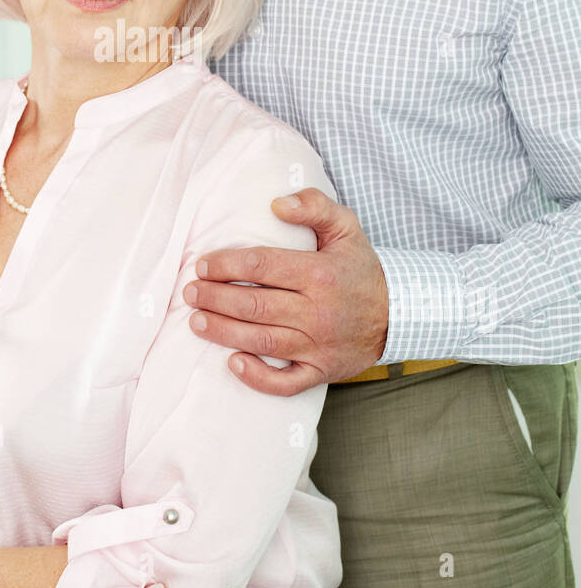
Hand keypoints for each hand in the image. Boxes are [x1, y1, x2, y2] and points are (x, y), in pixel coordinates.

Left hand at [183, 187, 389, 395]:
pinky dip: (257, 377)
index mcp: (320, 274)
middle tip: (190, 292)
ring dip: (223, 332)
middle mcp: (318, 312)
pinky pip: (285, 382)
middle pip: (254, 304)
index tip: (203, 265)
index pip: (261, 266)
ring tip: (196, 321)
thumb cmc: (360, 269)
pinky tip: (232, 363)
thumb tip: (276, 204)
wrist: (397, 315)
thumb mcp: (346, 227)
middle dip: (214, 298)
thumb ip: (314, 206)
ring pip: (261, 340)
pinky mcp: (320, 371)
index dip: (226, 265)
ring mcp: (318, 345)